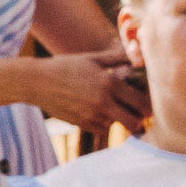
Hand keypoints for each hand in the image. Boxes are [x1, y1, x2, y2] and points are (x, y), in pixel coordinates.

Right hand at [34, 49, 148, 134]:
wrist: (37, 82)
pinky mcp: (81, 124)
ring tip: (115, 106)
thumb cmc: (65, 66)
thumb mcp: (92, 58)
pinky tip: (99, 110)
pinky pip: (102, 128)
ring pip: (118, 125)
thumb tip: (138, 57)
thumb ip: (118, 58)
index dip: (149, 104)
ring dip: (120, 118)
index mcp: (109, 83)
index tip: (148, 102)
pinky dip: (105, 122)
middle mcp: (103, 102)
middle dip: (139, 118)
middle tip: (139, 112)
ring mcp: (91, 115)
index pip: (141, 102)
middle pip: (134, 121)